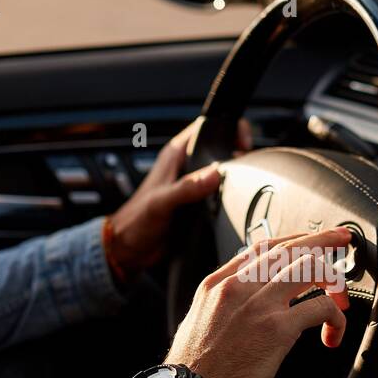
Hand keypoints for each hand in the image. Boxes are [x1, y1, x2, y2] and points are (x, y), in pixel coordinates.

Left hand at [105, 116, 252, 280]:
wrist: (129, 249)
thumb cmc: (135, 222)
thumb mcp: (162, 202)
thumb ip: (186, 187)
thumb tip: (214, 174)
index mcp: (175, 156)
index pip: (205, 128)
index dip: (226, 128)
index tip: (243, 142)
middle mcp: (185, 167)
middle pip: (218, 150)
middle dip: (235, 155)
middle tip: (247, 168)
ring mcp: (192, 185)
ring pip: (221, 172)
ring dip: (233, 178)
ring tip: (242, 186)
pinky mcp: (197, 204)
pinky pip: (219, 194)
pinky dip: (228, 196)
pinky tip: (232, 204)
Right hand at [165, 228, 352, 377]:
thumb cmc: (194, 373)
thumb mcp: (197, 324)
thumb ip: (222, 307)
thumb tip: (244, 305)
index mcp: (216, 285)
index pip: (262, 247)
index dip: (293, 240)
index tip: (310, 241)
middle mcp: (236, 287)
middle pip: (289, 248)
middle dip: (322, 241)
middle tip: (341, 241)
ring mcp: (258, 305)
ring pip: (309, 267)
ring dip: (333, 279)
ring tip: (340, 297)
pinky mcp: (277, 328)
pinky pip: (321, 306)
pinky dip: (336, 318)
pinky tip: (333, 334)